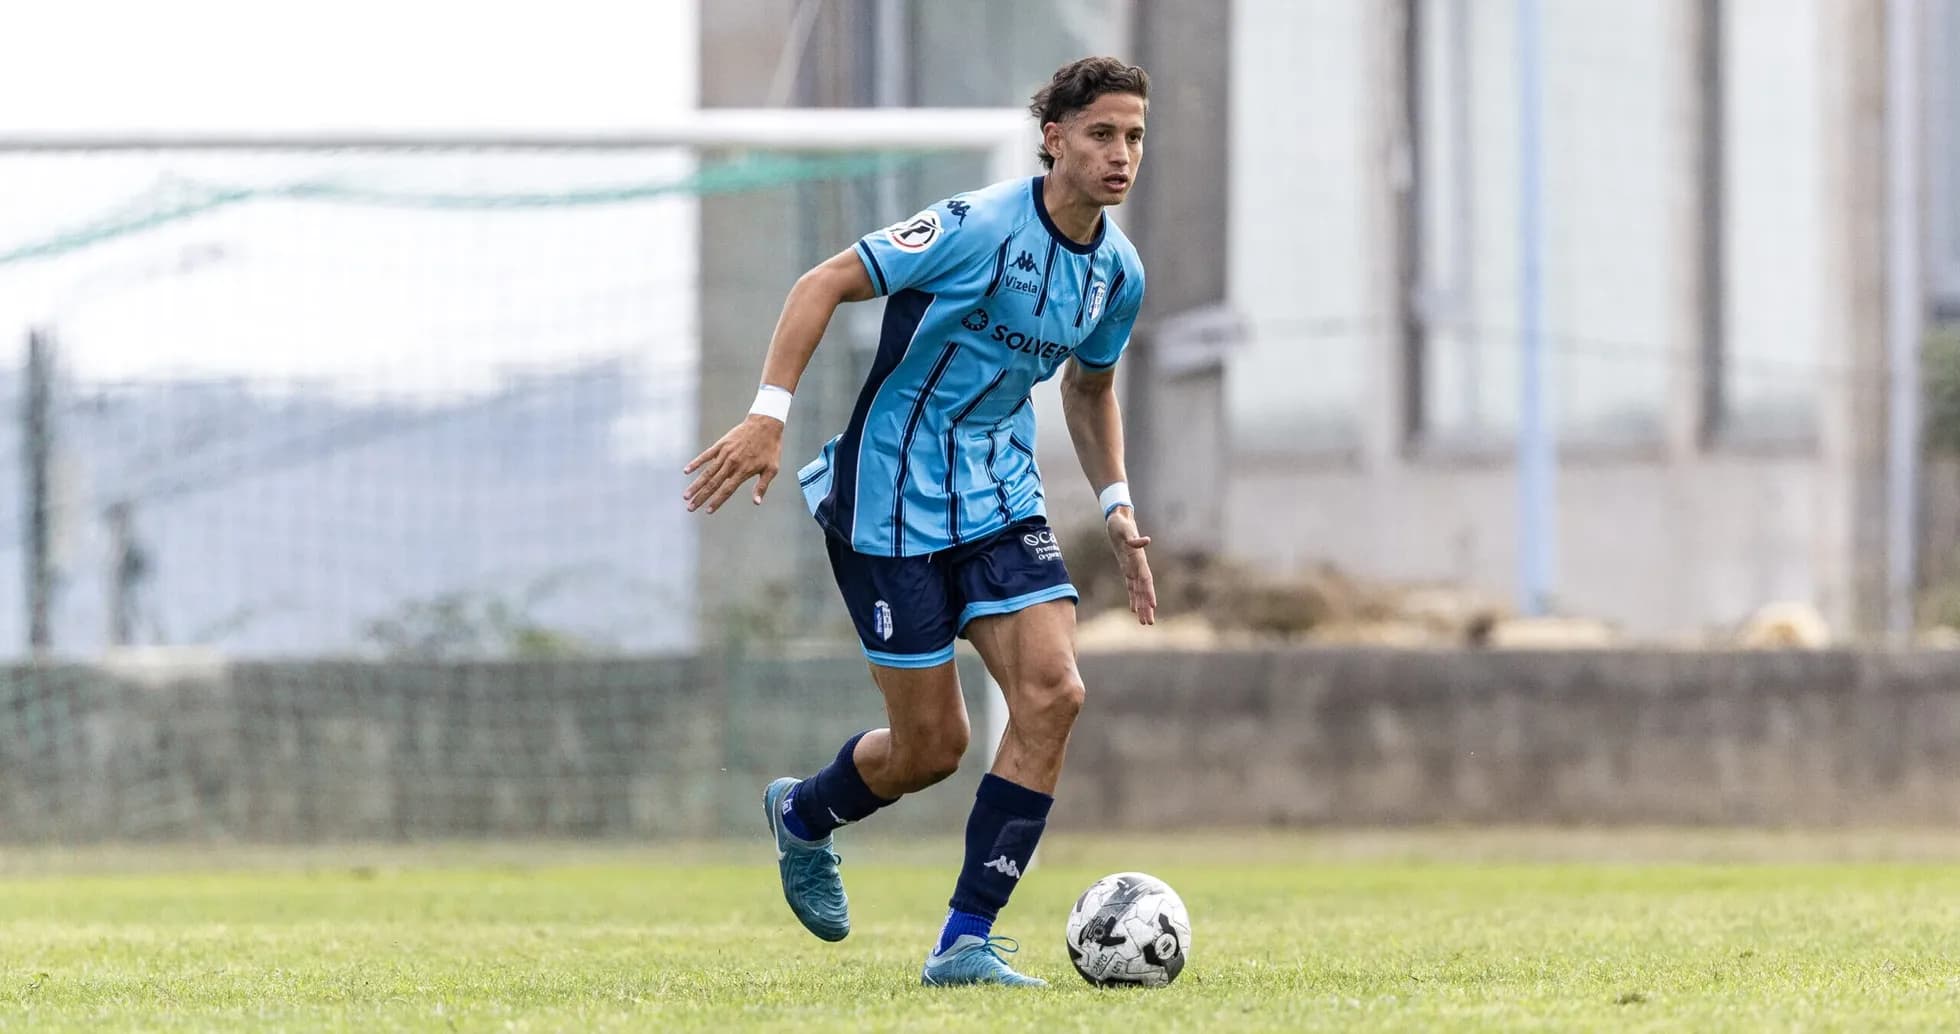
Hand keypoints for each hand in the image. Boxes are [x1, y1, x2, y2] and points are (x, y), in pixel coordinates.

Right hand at [683, 415, 783, 512]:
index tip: (707, 511)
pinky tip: (686, 471)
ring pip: (707, 472)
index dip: (716, 501)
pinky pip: (706, 455)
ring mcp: (725, 453)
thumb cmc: (770, 448)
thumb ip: (762, 486)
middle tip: (690, 508)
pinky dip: (696, 463)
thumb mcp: (771, 469)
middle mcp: (731, 464)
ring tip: (686, 495)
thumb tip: (756, 503)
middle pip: (713, 484)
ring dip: (696, 485)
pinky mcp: (721, 444)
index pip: (727, 490)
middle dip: (701, 497)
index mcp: (743, 471)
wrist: (765, 424)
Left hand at [1104, 506, 1155, 624]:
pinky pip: (1131, 587)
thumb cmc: (1121, 524)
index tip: (1153, 606)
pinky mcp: (1126, 569)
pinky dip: (1133, 598)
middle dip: (1147, 607)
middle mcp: (1138, 566)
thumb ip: (1134, 538)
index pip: (1146, 580)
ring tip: (1144, 622)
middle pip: (1144, 590)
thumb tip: (1146, 540)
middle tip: (1149, 623)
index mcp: (1139, 560)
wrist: (1118, 519)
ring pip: (1139, 592)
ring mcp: (1133, 568)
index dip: (1149, 592)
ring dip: (1141, 607)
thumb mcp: (1125, 529)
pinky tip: (1134, 610)